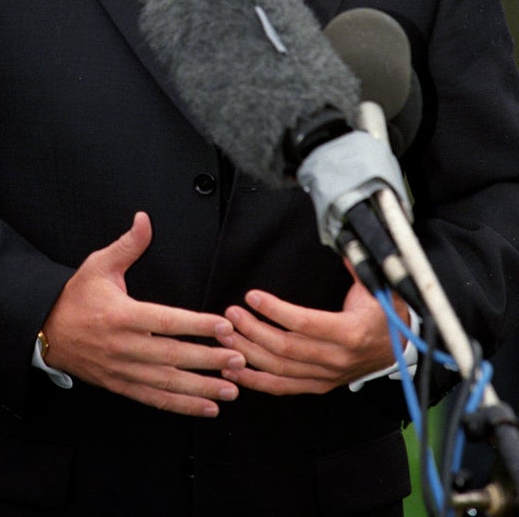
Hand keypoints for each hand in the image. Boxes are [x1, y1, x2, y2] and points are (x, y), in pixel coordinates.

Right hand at [42, 211, 244, 416]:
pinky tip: (207, 407)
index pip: (166, 321)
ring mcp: (122, 370)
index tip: (223, 325)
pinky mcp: (121, 385)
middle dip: (209, 360)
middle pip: (172, 356)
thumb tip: (144, 219)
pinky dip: (182, 406)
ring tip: (232, 389)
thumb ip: (128, 245)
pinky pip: (155, 399)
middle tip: (240, 359)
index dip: (197, 325)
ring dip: (202, 388)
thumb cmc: (76, 296)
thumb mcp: (99, 265)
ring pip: (167, 383)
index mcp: (121, 315)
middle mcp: (123, 346)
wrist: (45, 330)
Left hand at [216, 265, 407, 395]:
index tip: (252, 296)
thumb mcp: (377, 287)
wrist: (401, 347)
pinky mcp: (319, 385)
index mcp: (350, 333)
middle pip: (286, 348)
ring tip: (226, 336)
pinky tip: (235, 370)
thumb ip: (356, 265)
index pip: (305, 324)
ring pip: (280, 369)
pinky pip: (284, 387)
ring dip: (249, 354)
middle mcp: (337, 358)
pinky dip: (257, 381)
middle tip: (231, 315)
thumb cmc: (385, 314)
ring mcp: (327, 375)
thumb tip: (342, 241)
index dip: (275, 311)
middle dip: (253, 331)